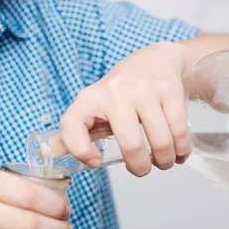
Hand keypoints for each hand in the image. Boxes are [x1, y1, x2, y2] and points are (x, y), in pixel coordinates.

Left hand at [59, 42, 191, 176]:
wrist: (154, 59)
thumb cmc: (119, 92)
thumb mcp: (93, 106)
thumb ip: (74, 131)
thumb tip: (47, 154)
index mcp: (90, 99)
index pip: (72, 123)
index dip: (80, 150)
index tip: (96, 162)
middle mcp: (115, 92)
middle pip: (130, 144)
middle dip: (141, 168)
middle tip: (143, 169)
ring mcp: (144, 89)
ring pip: (160, 141)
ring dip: (165, 161)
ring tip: (163, 161)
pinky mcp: (169, 89)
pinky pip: (179, 131)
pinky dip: (182, 150)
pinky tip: (178, 151)